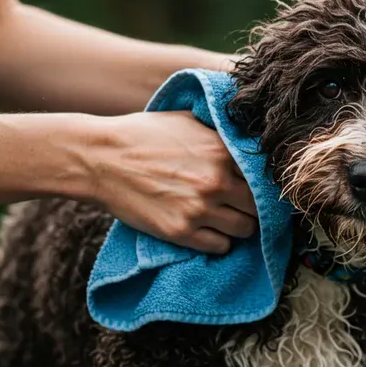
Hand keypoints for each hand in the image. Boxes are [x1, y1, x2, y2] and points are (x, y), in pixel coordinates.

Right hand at [84, 111, 256, 253]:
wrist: (100, 158)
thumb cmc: (143, 134)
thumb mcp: (188, 120)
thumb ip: (221, 130)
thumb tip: (248, 134)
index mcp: (222, 151)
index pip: (265, 176)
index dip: (264, 183)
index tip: (261, 188)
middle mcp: (216, 182)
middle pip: (260, 207)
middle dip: (255, 207)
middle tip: (246, 206)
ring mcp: (199, 209)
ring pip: (245, 230)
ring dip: (241, 226)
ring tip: (228, 219)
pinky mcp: (181, 232)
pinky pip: (220, 247)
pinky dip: (220, 241)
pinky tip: (210, 230)